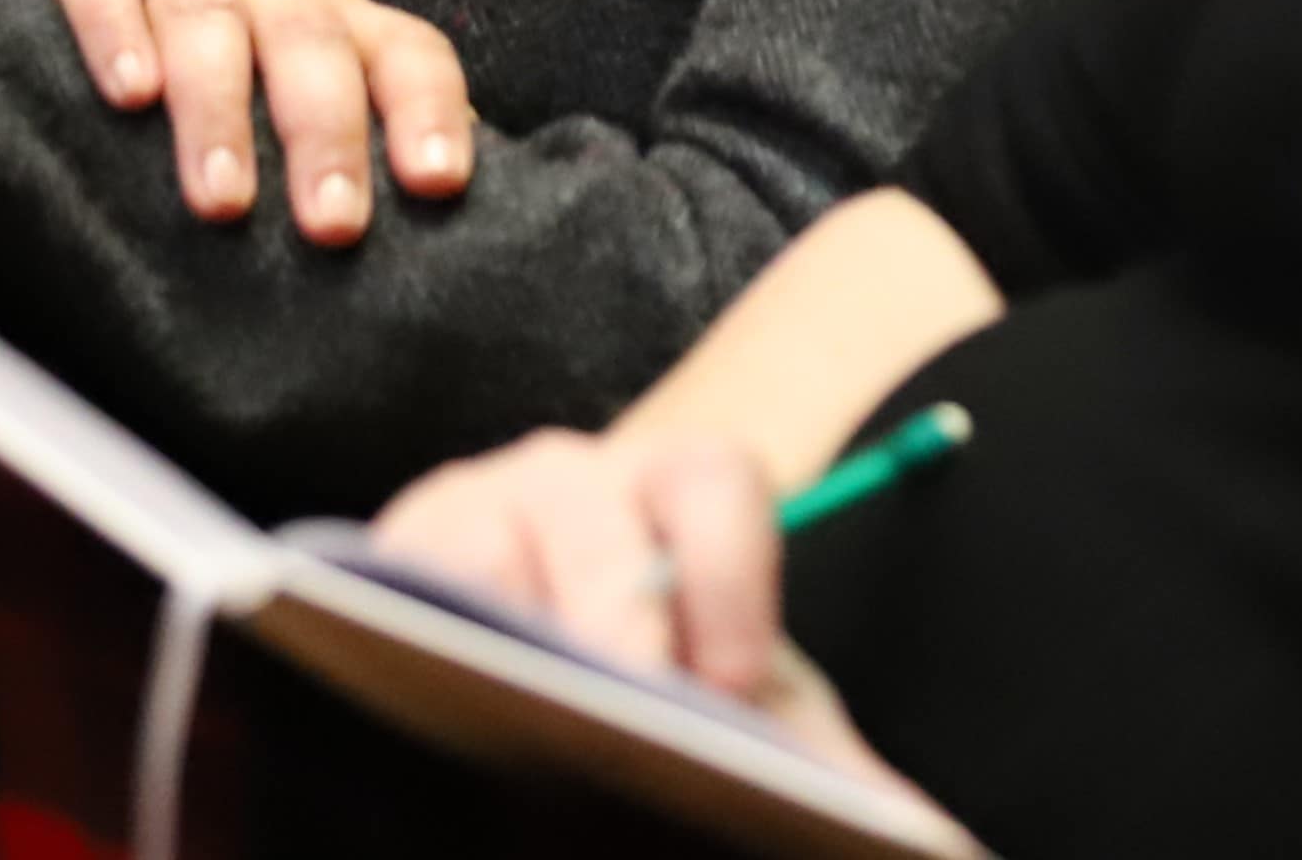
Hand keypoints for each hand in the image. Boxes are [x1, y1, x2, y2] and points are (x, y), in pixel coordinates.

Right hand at [36, 0, 478, 239]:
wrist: (67, 35)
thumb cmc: (202, 120)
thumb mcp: (281, 151)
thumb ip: (339, 189)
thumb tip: (421, 281)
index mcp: (332, 30)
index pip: (404, 51)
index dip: (427, 109)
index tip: (436, 183)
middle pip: (310, 38)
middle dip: (325, 130)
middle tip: (331, 224)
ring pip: (209, 11)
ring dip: (220, 104)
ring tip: (224, 198)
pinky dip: (117, 28)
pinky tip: (131, 94)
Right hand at [371, 425, 899, 773]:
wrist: (563, 691)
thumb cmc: (671, 694)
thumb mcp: (754, 722)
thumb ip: (830, 768)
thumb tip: (923, 839)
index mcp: (671, 488)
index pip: (710, 479)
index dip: (727, 572)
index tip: (729, 683)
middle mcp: (560, 478)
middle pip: (581, 514)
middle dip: (609, 615)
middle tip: (628, 701)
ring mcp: (461, 512)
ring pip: (473, 550)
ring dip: (498, 634)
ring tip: (525, 726)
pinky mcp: (379, 568)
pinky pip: (386, 594)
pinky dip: (411, 657)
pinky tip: (444, 741)